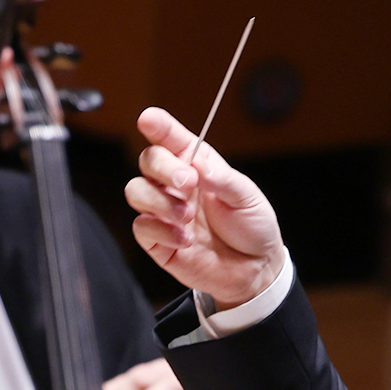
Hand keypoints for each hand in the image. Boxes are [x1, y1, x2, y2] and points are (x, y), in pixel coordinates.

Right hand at [127, 106, 286, 309]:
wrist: (254, 270)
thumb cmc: (252, 227)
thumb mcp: (247, 198)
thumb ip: (223, 179)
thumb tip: (198, 165)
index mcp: (198, 165)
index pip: (172, 139)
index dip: (158, 126)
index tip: (148, 119)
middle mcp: (176, 185)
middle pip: (148, 161)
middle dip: (163, 168)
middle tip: (189, 184)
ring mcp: (164, 212)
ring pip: (136, 191)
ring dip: (160, 201)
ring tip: (188, 217)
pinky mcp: (157, 240)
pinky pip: (141, 227)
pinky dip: (161, 231)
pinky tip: (186, 239)